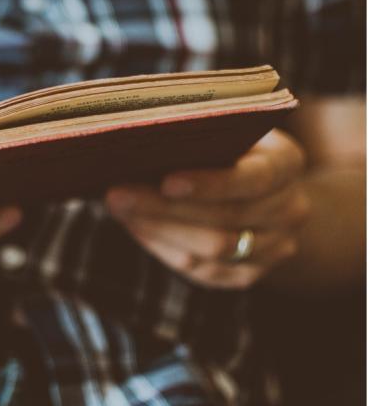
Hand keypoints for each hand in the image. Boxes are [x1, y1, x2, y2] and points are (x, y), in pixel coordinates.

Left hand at [105, 130, 310, 288]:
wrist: (264, 191)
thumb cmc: (229, 146)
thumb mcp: (224, 130)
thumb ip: (195, 134)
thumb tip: (136, 139)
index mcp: (287, 165)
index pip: (252, 179)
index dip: (209, 184)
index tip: (166, 181)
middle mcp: (290, 210)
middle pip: (223, 220)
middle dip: (163, 208)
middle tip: (116, 194)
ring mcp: (274, 248)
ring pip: (209, 251)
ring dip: (157, 229)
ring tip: (118, 208)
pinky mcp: (248, 275)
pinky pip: (201, 271)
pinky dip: (163, 248)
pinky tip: (136, 226)